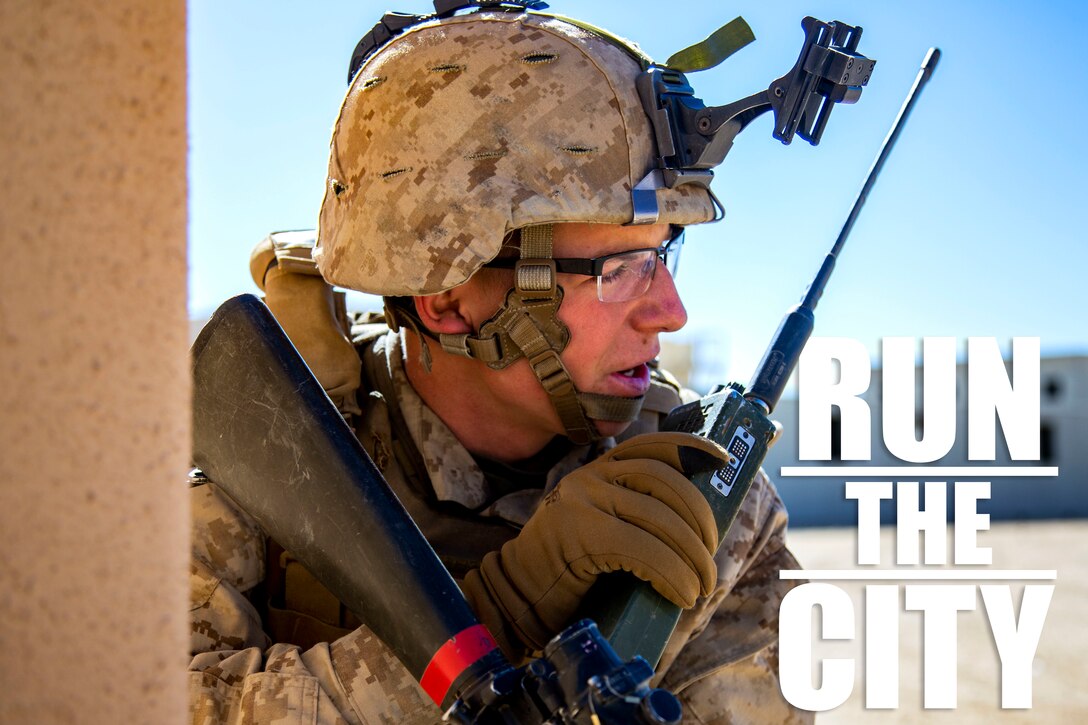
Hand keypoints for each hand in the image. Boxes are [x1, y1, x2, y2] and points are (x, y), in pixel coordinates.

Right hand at [462, 432, 728, 652]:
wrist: (515, 594)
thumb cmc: (568, 569)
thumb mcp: (601, 525)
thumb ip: (633, 513)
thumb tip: (694, 528)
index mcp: (598, 469)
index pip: (653, 447)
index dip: (693, 450)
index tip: (723, 461)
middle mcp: (591, 476)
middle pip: (666, 483)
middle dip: (701, 522)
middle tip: (709, 561)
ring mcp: (584, 501)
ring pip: (660, 518)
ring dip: (692, 556)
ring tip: (700, 586)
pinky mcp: (581, 534)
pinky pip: (643, 549)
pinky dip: (672, 574)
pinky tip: (681, 593)